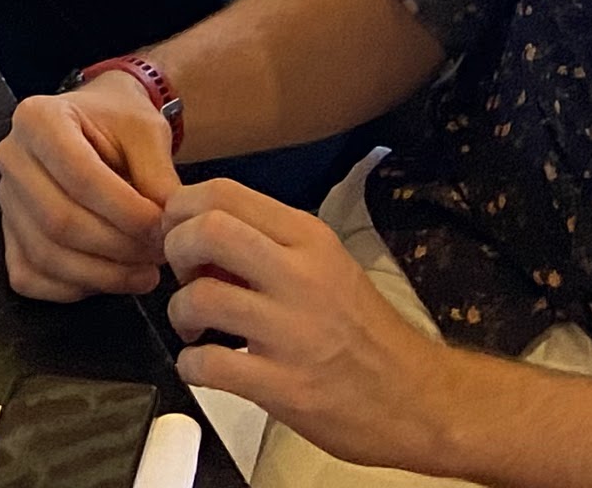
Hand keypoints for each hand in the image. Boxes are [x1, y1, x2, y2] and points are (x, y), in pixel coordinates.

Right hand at [0, 73, 181, 299]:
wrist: (96, 124)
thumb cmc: (117, 121)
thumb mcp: (146, 130)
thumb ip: (158, 175)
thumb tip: (167, 228)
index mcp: (38, 119)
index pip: (79, 176)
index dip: (125, 211)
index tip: (161, 227)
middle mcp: (12, 158)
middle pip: (59, 221)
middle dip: (117, 247)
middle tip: (159, 253)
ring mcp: (6, 201)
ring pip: (46, 255)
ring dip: (102, 274)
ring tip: (146, 272)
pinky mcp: (8, 236)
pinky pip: (31, 277)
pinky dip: (74, 288)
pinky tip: (112, 277)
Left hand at [162, 180, 464, 467]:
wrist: (417, 399)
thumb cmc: (366, 333)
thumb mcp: (328, 267)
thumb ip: (271, 246)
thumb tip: (205, 236)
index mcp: (310, 238)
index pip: (223, 192)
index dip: (181, 209)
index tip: (178, 232)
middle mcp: (300, 275)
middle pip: (206, 230)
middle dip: (175, 250)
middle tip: (185, 277)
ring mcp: (291, 332)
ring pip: (199, 297)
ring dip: (179, 312)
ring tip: (194, 327)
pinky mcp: (283, 386)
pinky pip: (207, 363)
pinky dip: (190, 365)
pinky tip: (203, 366)